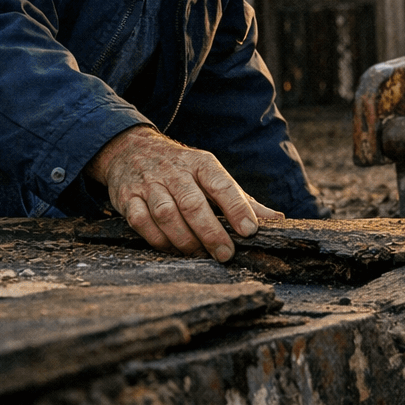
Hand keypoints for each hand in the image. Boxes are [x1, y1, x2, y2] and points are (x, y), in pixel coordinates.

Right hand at [85, 125, 283, 260]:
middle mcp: (175, 171)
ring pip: (166, 214)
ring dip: (184, 239)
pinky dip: (156, 239)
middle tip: (226, 254)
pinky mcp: (127, 198)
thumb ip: (242, 200)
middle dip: (211, 232)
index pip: (222, 184)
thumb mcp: (212, 176)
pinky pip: (140, 221)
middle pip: (193, 204)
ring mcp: (149, 184)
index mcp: (201, 163)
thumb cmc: (182, 170)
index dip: (237, 208)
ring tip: (200, 255)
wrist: (132, 149)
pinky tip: (170, 249)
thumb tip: (277, 220)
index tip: (250, 231)